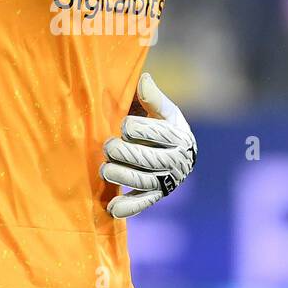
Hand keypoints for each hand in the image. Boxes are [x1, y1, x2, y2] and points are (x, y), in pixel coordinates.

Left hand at [100, 72, 196, 218]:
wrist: (182, 154)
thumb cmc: (166, 126)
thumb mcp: (164, 111)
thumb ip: (153, 98)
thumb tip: (144, 79)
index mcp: (177, 137)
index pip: (156, 133)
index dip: (136, 128)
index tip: (123, 124)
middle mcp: (175, 161)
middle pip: (148, 159)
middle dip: (124, 153)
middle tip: (107, 146)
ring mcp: (167, 180)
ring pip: (143, 181)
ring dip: (122, 176)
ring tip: (105, 170)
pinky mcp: (158, 194)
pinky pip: (143, 202)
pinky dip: (128, 207)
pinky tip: (112, 208)